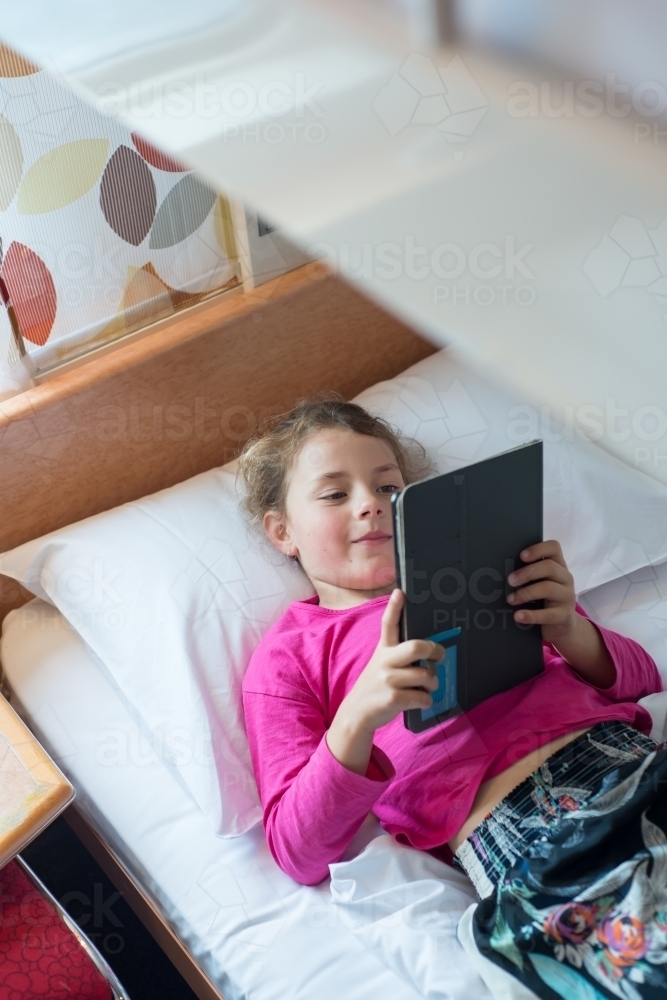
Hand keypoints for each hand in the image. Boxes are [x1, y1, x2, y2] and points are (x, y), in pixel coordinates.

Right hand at [342, 589, 443, 733]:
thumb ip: (399, 654)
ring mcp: (389, 679)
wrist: (356, 713)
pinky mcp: (394, 698)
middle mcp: (385, 661)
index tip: (400, 592)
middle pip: (417, 647)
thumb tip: (428, 650)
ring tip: (426, 686)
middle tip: (439, 655)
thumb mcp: (381, 664)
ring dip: (433, 684)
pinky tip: (417, 701)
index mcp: (383, 650)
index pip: (388, 624)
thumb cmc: (377, 686)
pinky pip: (424, 697)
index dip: (394, 607)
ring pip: (426, 676)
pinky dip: (426, 701)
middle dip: (434, 651)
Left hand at [507, 539, 576, 644]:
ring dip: (525, 593)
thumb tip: (500, 570)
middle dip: (526, 572)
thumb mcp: (540, 583)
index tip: (521, 556)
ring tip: (510, 600)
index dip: (538, 549)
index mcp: (559, 566)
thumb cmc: (545, 599)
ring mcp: (567, 597)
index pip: (554, 548)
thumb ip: (528, 574)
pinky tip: (518, 616)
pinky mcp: (565, 615)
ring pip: (548, 588)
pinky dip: (530, 615)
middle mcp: (566, 578)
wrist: (562, 625)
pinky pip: (548, 614)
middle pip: (549, 567)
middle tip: (509, 581)